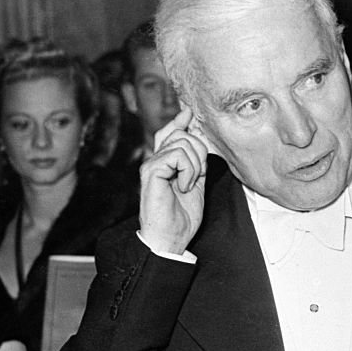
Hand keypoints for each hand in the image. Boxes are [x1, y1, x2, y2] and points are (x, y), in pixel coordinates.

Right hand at [139, 107, 209, 254]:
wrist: (170, 237)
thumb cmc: (181, 216)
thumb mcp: (196, 184)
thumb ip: (197, 163)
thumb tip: (200, 140)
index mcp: (164, 163)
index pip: (170, 132)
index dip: (180, 120)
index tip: (189, 112)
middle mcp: (155, 160)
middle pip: (181, 134)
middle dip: (200, 152)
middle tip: (197, 176)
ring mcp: (151, 164)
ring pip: (182, 143)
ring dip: (196, 165)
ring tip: (189, 185)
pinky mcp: (151, 171)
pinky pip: (177, 155)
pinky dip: (188, 171)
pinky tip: (184, 186)